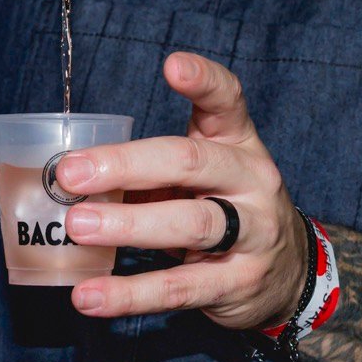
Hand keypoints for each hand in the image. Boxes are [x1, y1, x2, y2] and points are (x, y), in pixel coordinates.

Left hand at [55, 52, 308, 330]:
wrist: (289, 274)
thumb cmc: (227, 209)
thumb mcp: (202, 177)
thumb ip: (152, 170)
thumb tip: (73, 177)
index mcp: (238, 144)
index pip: (228, 101)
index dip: (204, 81)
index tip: (172, 65)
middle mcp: (251, 182)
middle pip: (192, 163)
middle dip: (128, 165)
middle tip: (72, 173)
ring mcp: (252, 234)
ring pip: (191, 223)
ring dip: (128, 226)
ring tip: (79, 226)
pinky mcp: (237, 285)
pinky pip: (179, 288)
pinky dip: (130, 294)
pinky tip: (90, 296)